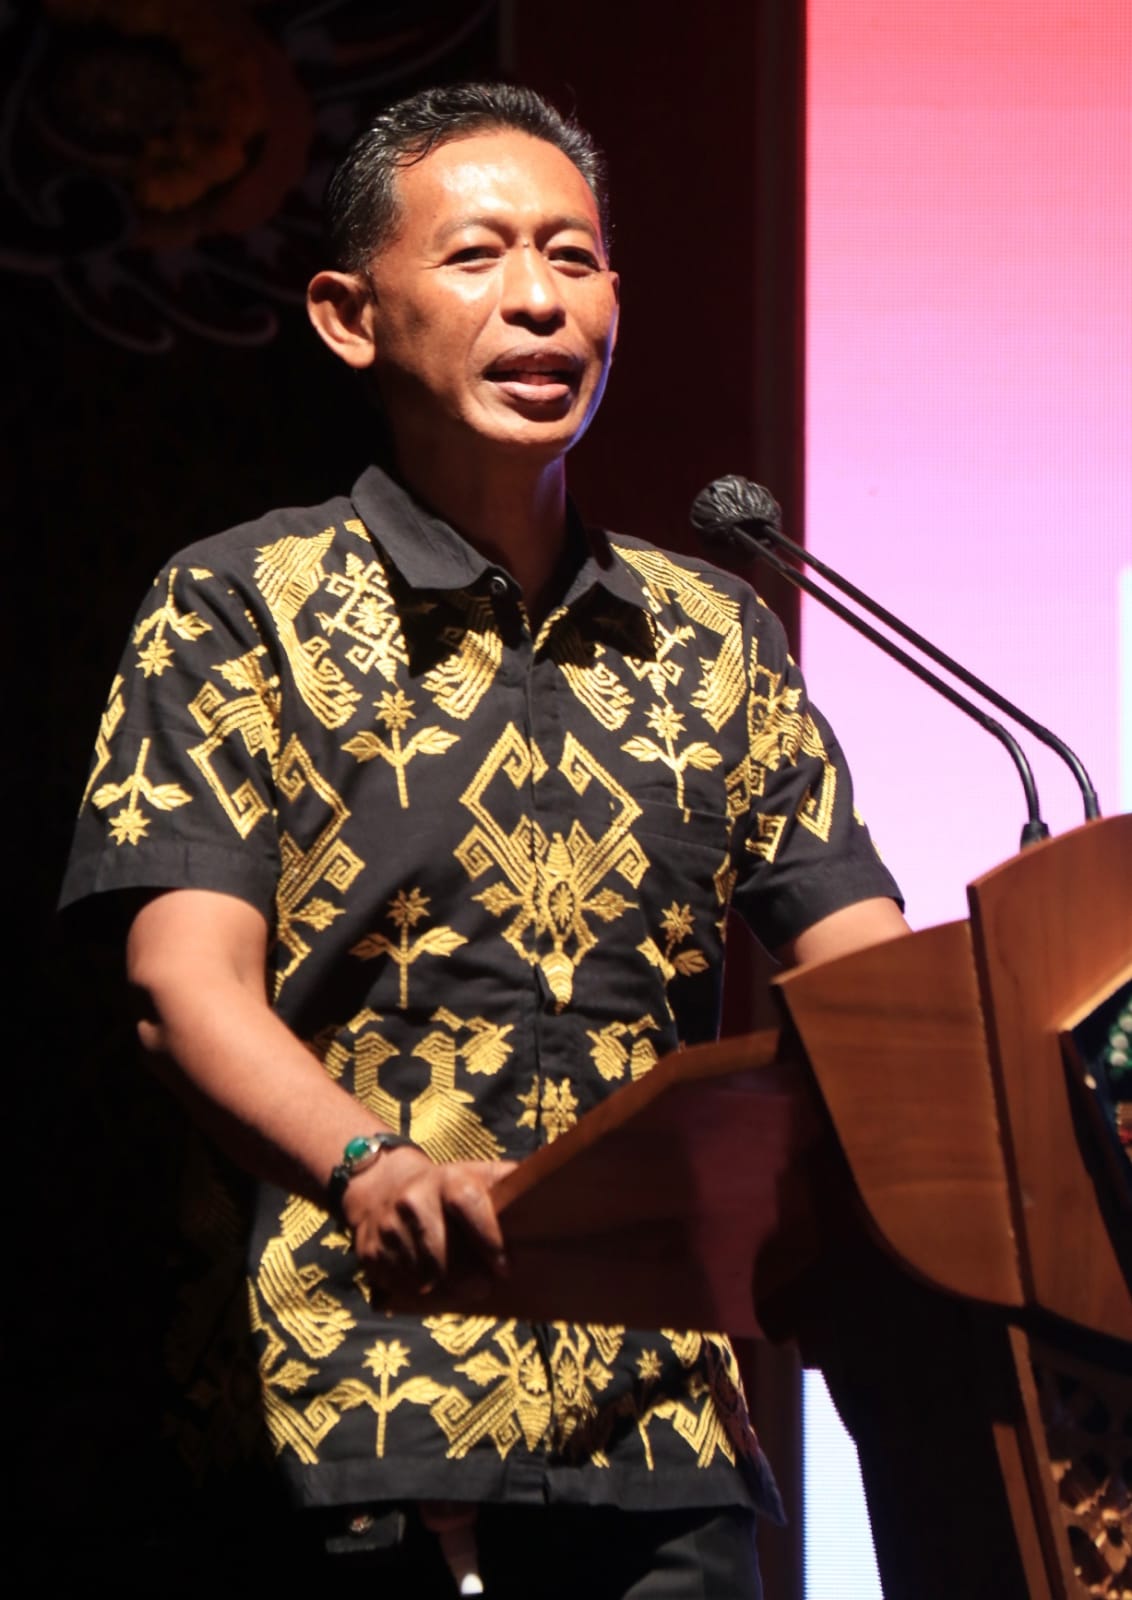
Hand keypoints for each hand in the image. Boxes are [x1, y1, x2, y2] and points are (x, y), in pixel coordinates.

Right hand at [343, 1144, 515, 1297]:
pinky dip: (416, 1296)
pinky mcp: (369, 1251)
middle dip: (466, 1280)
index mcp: (447, 1180)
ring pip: (420, 1276)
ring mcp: (388, 1227)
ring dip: (443, 1292)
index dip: (488, 1239)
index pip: (468, 1205)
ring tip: (459, 1292)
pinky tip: (429, 1290)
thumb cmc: (446, 1188)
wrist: (381, 1184)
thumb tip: (549, 1191)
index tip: (505, 1268)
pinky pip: (397, 1286)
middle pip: (441, 1253)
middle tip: (483, 1289)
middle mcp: (413, 1200)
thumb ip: (509, 1184)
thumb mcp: (476, 1175)